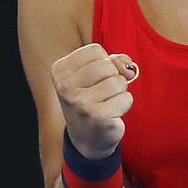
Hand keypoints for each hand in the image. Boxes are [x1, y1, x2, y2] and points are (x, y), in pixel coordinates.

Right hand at [51, 43, 137, 158]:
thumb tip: (128, 68)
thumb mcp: (95, 74)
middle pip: (108, 65)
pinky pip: (126, 98)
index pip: (95, 50)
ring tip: (107, 102)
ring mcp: (81, 102)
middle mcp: (65, 86)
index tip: (96, 78)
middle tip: (103, 93)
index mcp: (60, 70)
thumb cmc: (92, 99)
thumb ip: (113, 60)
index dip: (105, 62)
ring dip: (120, 91)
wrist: (87, 138)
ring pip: (119, 81)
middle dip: (113, 77)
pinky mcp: (98, 116)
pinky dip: (124, 104)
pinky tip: (112, 113)